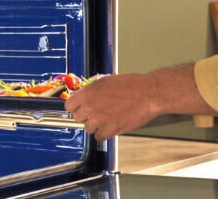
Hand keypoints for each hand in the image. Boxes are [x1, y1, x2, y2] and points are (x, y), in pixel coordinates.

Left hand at [64, 64, 216, 140]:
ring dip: (96, 125)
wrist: (148, 94)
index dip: (76, 107)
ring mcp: (98, 119)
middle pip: (78, 118)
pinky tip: (112, 125)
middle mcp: (90, 106)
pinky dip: (104, 133)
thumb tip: (85, 97)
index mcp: (87, 92)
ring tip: (108, 118)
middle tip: (98, 112)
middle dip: (86, 116)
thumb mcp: (106, 81)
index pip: (69, 106)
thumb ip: (92, 91)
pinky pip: (99, 137)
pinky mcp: (109, 130)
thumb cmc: (131, 85)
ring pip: (88, 128)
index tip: (81, 108)